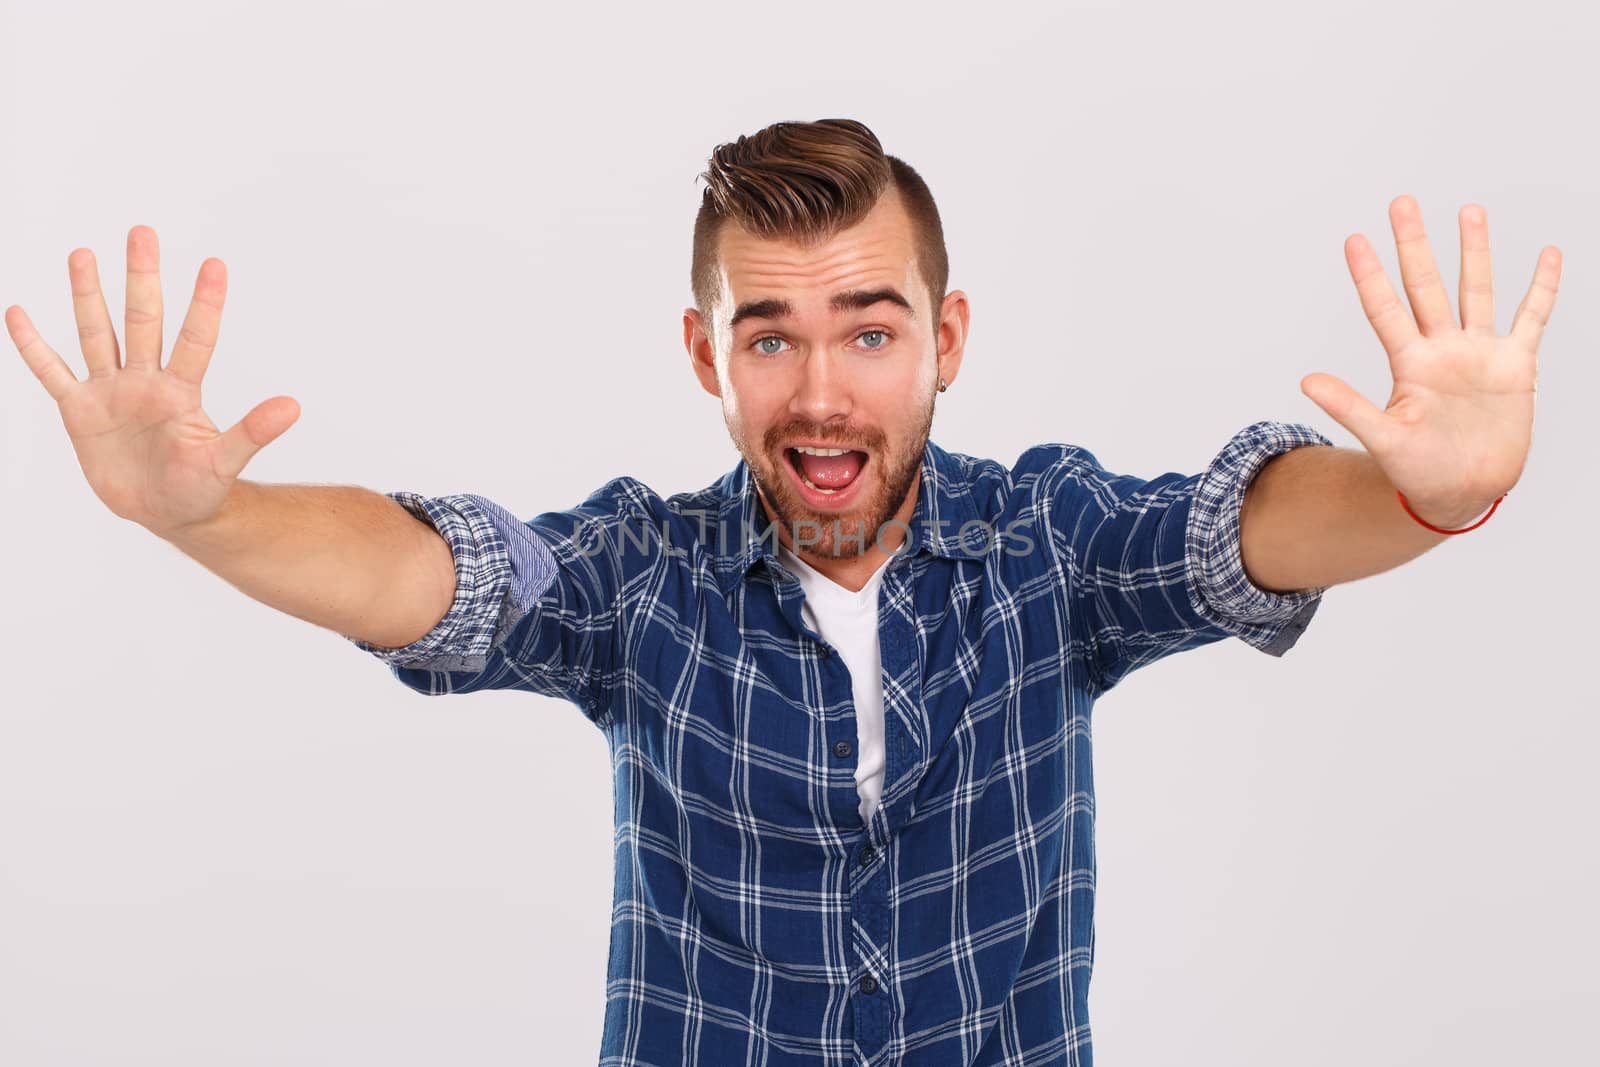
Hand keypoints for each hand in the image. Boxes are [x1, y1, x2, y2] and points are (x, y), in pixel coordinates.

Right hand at [7, 226, 299, 537]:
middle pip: (142, 320)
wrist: (167, 514)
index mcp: (182, 391)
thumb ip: (252, 432)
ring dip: (88, 296)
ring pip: (97, 334)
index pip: (195, 338)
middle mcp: (146, 381)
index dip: (204, 303)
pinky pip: (53, 372)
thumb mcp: (224, 462)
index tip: (216, 264)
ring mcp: (111, 391)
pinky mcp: (80, 411)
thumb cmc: (200, 488)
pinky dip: (35, 346)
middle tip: (142, 232)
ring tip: (83, 254)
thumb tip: (293, 406)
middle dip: (142, 277)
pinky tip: (19, 313)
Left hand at [1301, 195, 1561, 527]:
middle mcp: (1442, 349)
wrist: (1462, 493)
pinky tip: (1548, 254)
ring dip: (1474, 252)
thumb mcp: (1383, 440)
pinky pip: (1533, 318)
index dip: (1370, 275)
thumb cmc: (1418, 472)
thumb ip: (1349, 407)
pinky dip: (1542, 288)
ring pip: (1477, 290)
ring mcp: (1479, 354)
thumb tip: (1305, 381)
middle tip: (1400, 202)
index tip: (1354, 239)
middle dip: (1414, 245)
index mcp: (1409, 364)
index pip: (1386, 309)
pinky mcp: (1514, 366)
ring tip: (1468, 210)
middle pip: (1427, 285)